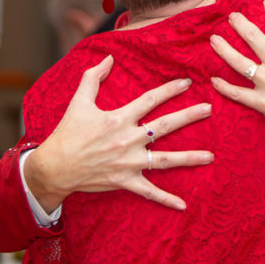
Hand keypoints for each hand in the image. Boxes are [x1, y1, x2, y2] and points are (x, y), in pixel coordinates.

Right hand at [25, 55, 213, 212]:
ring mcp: (129, 162)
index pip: (150, 100)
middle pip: (165, 126)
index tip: (187, 82)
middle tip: (209, 109)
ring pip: (165, 159)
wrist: (54, 167)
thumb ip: (93, 77)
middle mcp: (128, 140)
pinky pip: (149, 192)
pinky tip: (183, 205)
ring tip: (210, 156)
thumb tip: (108, 58)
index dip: (169, 90)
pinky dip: (166, 200)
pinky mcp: (125, 181)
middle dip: (189, 116)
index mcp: (118, 119)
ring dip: (189, 158)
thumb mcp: (79, 101)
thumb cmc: (67, 133)